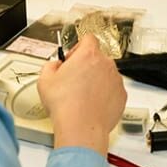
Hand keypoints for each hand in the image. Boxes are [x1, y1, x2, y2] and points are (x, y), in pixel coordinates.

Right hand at [38, 34, 126, 154]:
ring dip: (96, 80)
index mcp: (89, 55)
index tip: (73, 58)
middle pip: (97, 57)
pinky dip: (105, 94)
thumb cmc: (65, 104)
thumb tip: (55, 65)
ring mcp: (116, 80)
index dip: (79, 47)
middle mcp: (106, 64)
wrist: (81, 127)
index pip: (88, 38)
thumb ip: (51, 65)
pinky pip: (113, 90)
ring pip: (106, 74)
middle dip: (87, 66)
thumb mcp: (45, 80)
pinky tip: (91, 104)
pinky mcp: (122, 95)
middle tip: (74, 80)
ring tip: (82, 96)